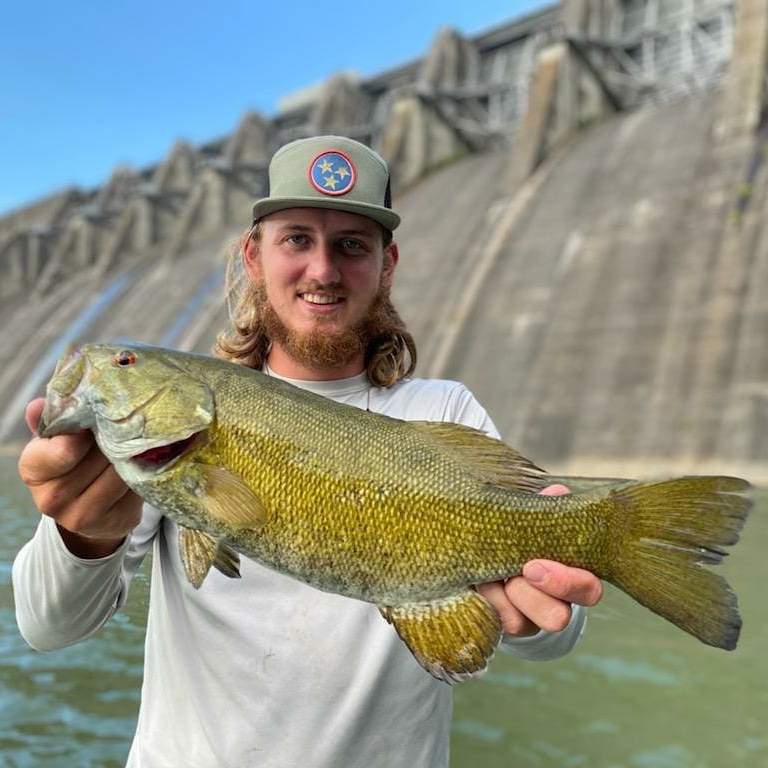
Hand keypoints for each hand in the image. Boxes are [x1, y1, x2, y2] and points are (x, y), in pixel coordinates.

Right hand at [17, 398, 142, 557]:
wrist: (87, 510)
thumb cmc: (72, 463)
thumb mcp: (55, 440)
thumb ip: (51, 421)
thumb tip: (38, 405)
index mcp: (34, 470)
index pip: (63, 450)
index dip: (86, 434)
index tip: (96, 425)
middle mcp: (54, 499)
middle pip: (101, 457)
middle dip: (116, 438)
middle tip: (128, 422)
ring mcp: (86, 515)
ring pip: (122, 472)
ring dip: (134, 453)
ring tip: (137, 440)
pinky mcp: (117, 522)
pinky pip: (140, 487)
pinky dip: (145, 471)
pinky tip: (144, 461)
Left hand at [475, 483, 602, 636]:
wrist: (482, 554)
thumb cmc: (514, 532)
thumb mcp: (528, 521)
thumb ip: (544, 510)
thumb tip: (557, 492)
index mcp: (571, 576)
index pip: (588, 590)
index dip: (566, 582)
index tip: (533, 566)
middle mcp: (554, 603)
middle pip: (557, 617)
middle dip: (531, 596)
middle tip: (513, 572)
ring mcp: (529, 619)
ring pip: (521, 623)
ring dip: (502, 595)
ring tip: (487, 573)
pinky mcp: (504, 625)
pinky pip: (496, 622)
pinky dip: (483, 600)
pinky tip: (475, 582)